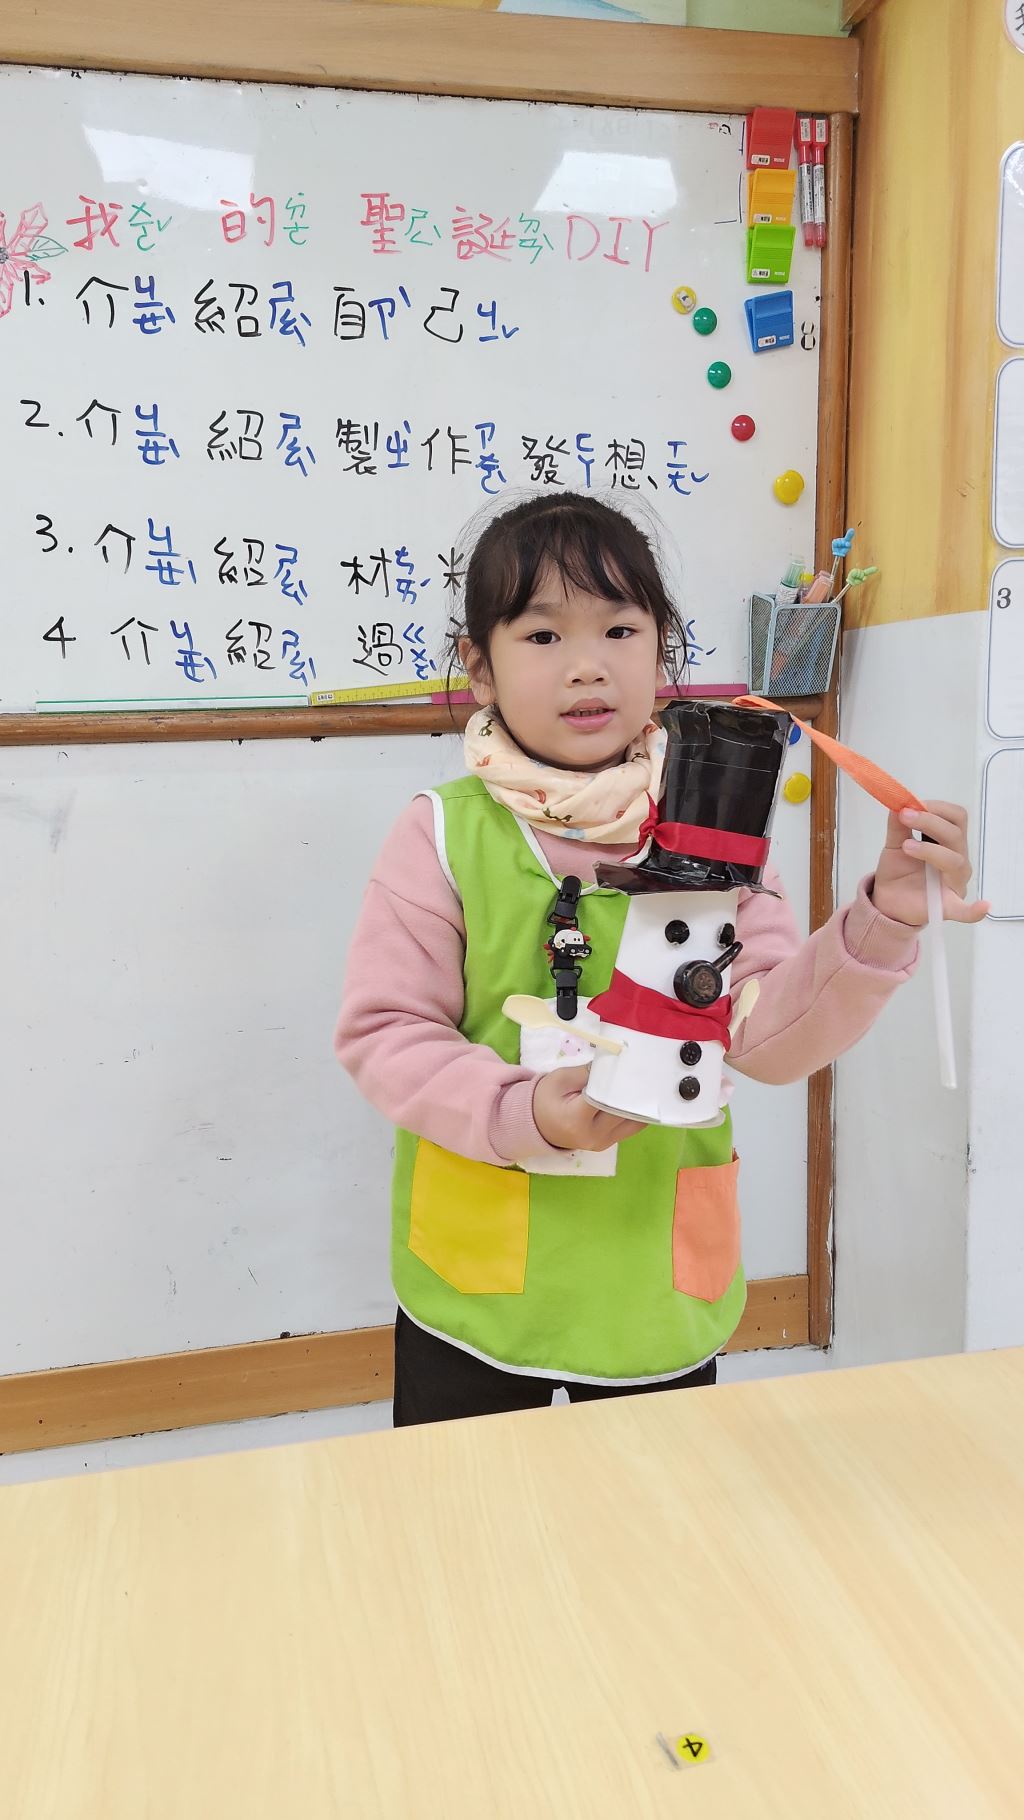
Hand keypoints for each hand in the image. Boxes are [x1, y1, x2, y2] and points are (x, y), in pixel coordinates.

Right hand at [533, 1066, 646, 1151]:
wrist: (538, 1125)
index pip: (606, 1097)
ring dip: (639, 1104)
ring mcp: (603, 1142)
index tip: (629, 1065)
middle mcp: (593, 1135)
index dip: (619, 1081)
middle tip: (642, 1071)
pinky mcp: (608, 1144)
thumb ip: (588, 1072)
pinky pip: (630, 1128)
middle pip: (623, 1111)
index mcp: (577, 1118)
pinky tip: (636, 1097)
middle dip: (633, 1091)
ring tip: (643, 1084)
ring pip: (633, 1122)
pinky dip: (634, 1112)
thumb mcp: (561, 1078)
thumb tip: (614, 1063)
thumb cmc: (546, 1099)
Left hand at [871, 802, 988, 926]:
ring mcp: (955, 883)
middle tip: (905, 816)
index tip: (911, 804)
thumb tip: (898, 803)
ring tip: (906, 846)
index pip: (956, 818)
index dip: (936, 808)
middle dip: (930, 821)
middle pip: (956, 835)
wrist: (887, 900)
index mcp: (947, 842)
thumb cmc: (898, 870)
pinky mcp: (948, 906)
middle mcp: (957, 859)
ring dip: (929, 850)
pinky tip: (983, 907)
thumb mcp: (893, 845)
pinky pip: (966, 911)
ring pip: (955, 861)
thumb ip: (897, 826)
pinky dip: (974, 910)